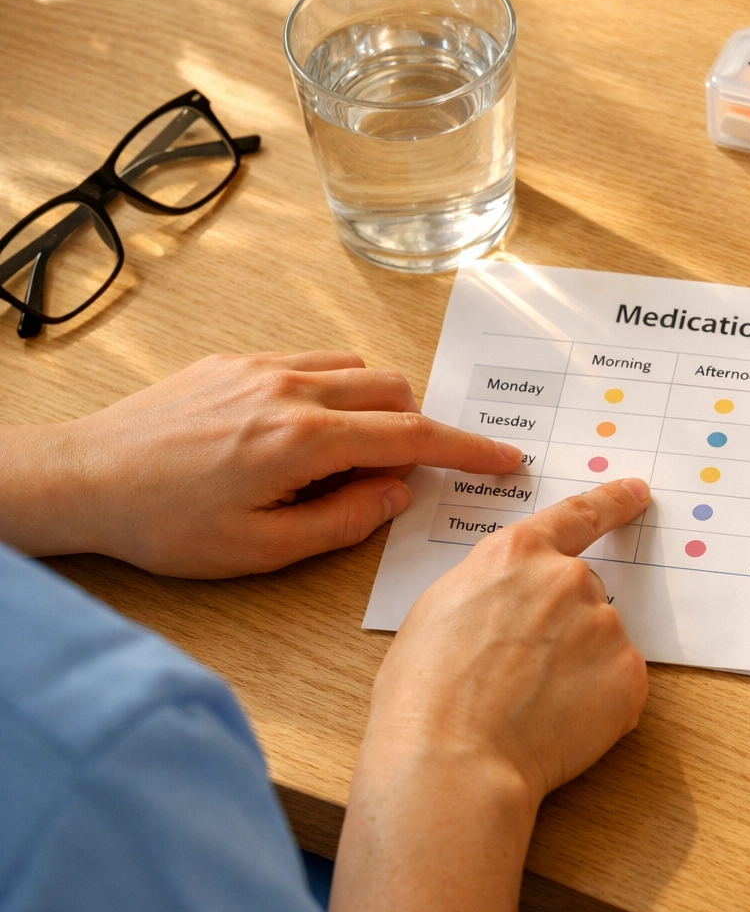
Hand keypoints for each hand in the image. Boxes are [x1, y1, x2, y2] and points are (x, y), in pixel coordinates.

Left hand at [0, 352, 520, 575]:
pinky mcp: (236, 361)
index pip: (411, 437)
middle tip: (391, 479)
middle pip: (394, 391)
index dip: (466, 450)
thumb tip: (397, 495)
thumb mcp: (261, 550)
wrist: (84, 480)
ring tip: (344, 458)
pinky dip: (335, 391)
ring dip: (375, 407)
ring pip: (357, 369)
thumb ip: (343, 521)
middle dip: (415, 429)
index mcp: (303, 440)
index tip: (503, 459)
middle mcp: (290, 391)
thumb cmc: (165, 524)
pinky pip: (313, 362)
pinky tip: (304, 432)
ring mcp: (262, 368)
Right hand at [363, 476, 651, 798]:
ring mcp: (604, 626)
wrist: (451, 760)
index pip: (579, 515)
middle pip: (583, 594)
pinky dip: (598, 705)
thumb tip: (512, 601)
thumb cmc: (426, 695)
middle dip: (562, 628)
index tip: (637, 493)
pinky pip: (619, 685)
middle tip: (520, 674)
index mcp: (517, 554)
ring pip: (600, 642)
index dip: (614, 502)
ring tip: (529, 706)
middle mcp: (568, 579)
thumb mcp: (440, 609)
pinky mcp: (630, 676)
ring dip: (578, 668)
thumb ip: (492, 588)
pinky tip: (556, 724)